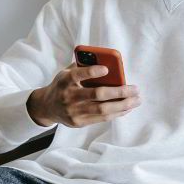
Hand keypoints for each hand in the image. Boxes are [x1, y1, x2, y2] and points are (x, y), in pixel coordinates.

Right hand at [26, 62, 140, 126]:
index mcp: (65, 80)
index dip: (92, 72)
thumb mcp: (67, 72)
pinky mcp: (79, 122)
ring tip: (136, 100)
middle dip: (119, 92)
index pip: (78, 75)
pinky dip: (117, 113)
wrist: (47, 106)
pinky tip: (127, 108)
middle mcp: (69, 96)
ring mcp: (74, 111)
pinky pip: (102, 119)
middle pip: (97, 95)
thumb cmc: (63, 85)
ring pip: (103, 110)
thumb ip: (83, 66)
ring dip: (123, 105)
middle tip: (135, 89)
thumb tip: (107, 62)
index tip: (107, 69)